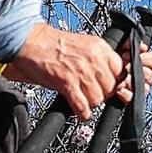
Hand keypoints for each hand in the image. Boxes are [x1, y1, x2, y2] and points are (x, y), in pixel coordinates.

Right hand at [1, 21, 151, 118]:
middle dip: (102, 94)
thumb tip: (112, 77)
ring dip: (90, 103)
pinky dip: (82, 112)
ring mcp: (81, 71)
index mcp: (100, 48)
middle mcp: (93, 59)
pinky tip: (80, 110)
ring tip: (82, 98)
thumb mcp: (85, 45)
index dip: (115, 83)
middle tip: (91, 93)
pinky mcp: (66, 82)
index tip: (110, 88)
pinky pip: (82, 105)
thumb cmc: (54, 44)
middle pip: (110, 88)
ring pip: (98, 99)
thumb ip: (100, 59)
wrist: (30, 41)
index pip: (121, 72)